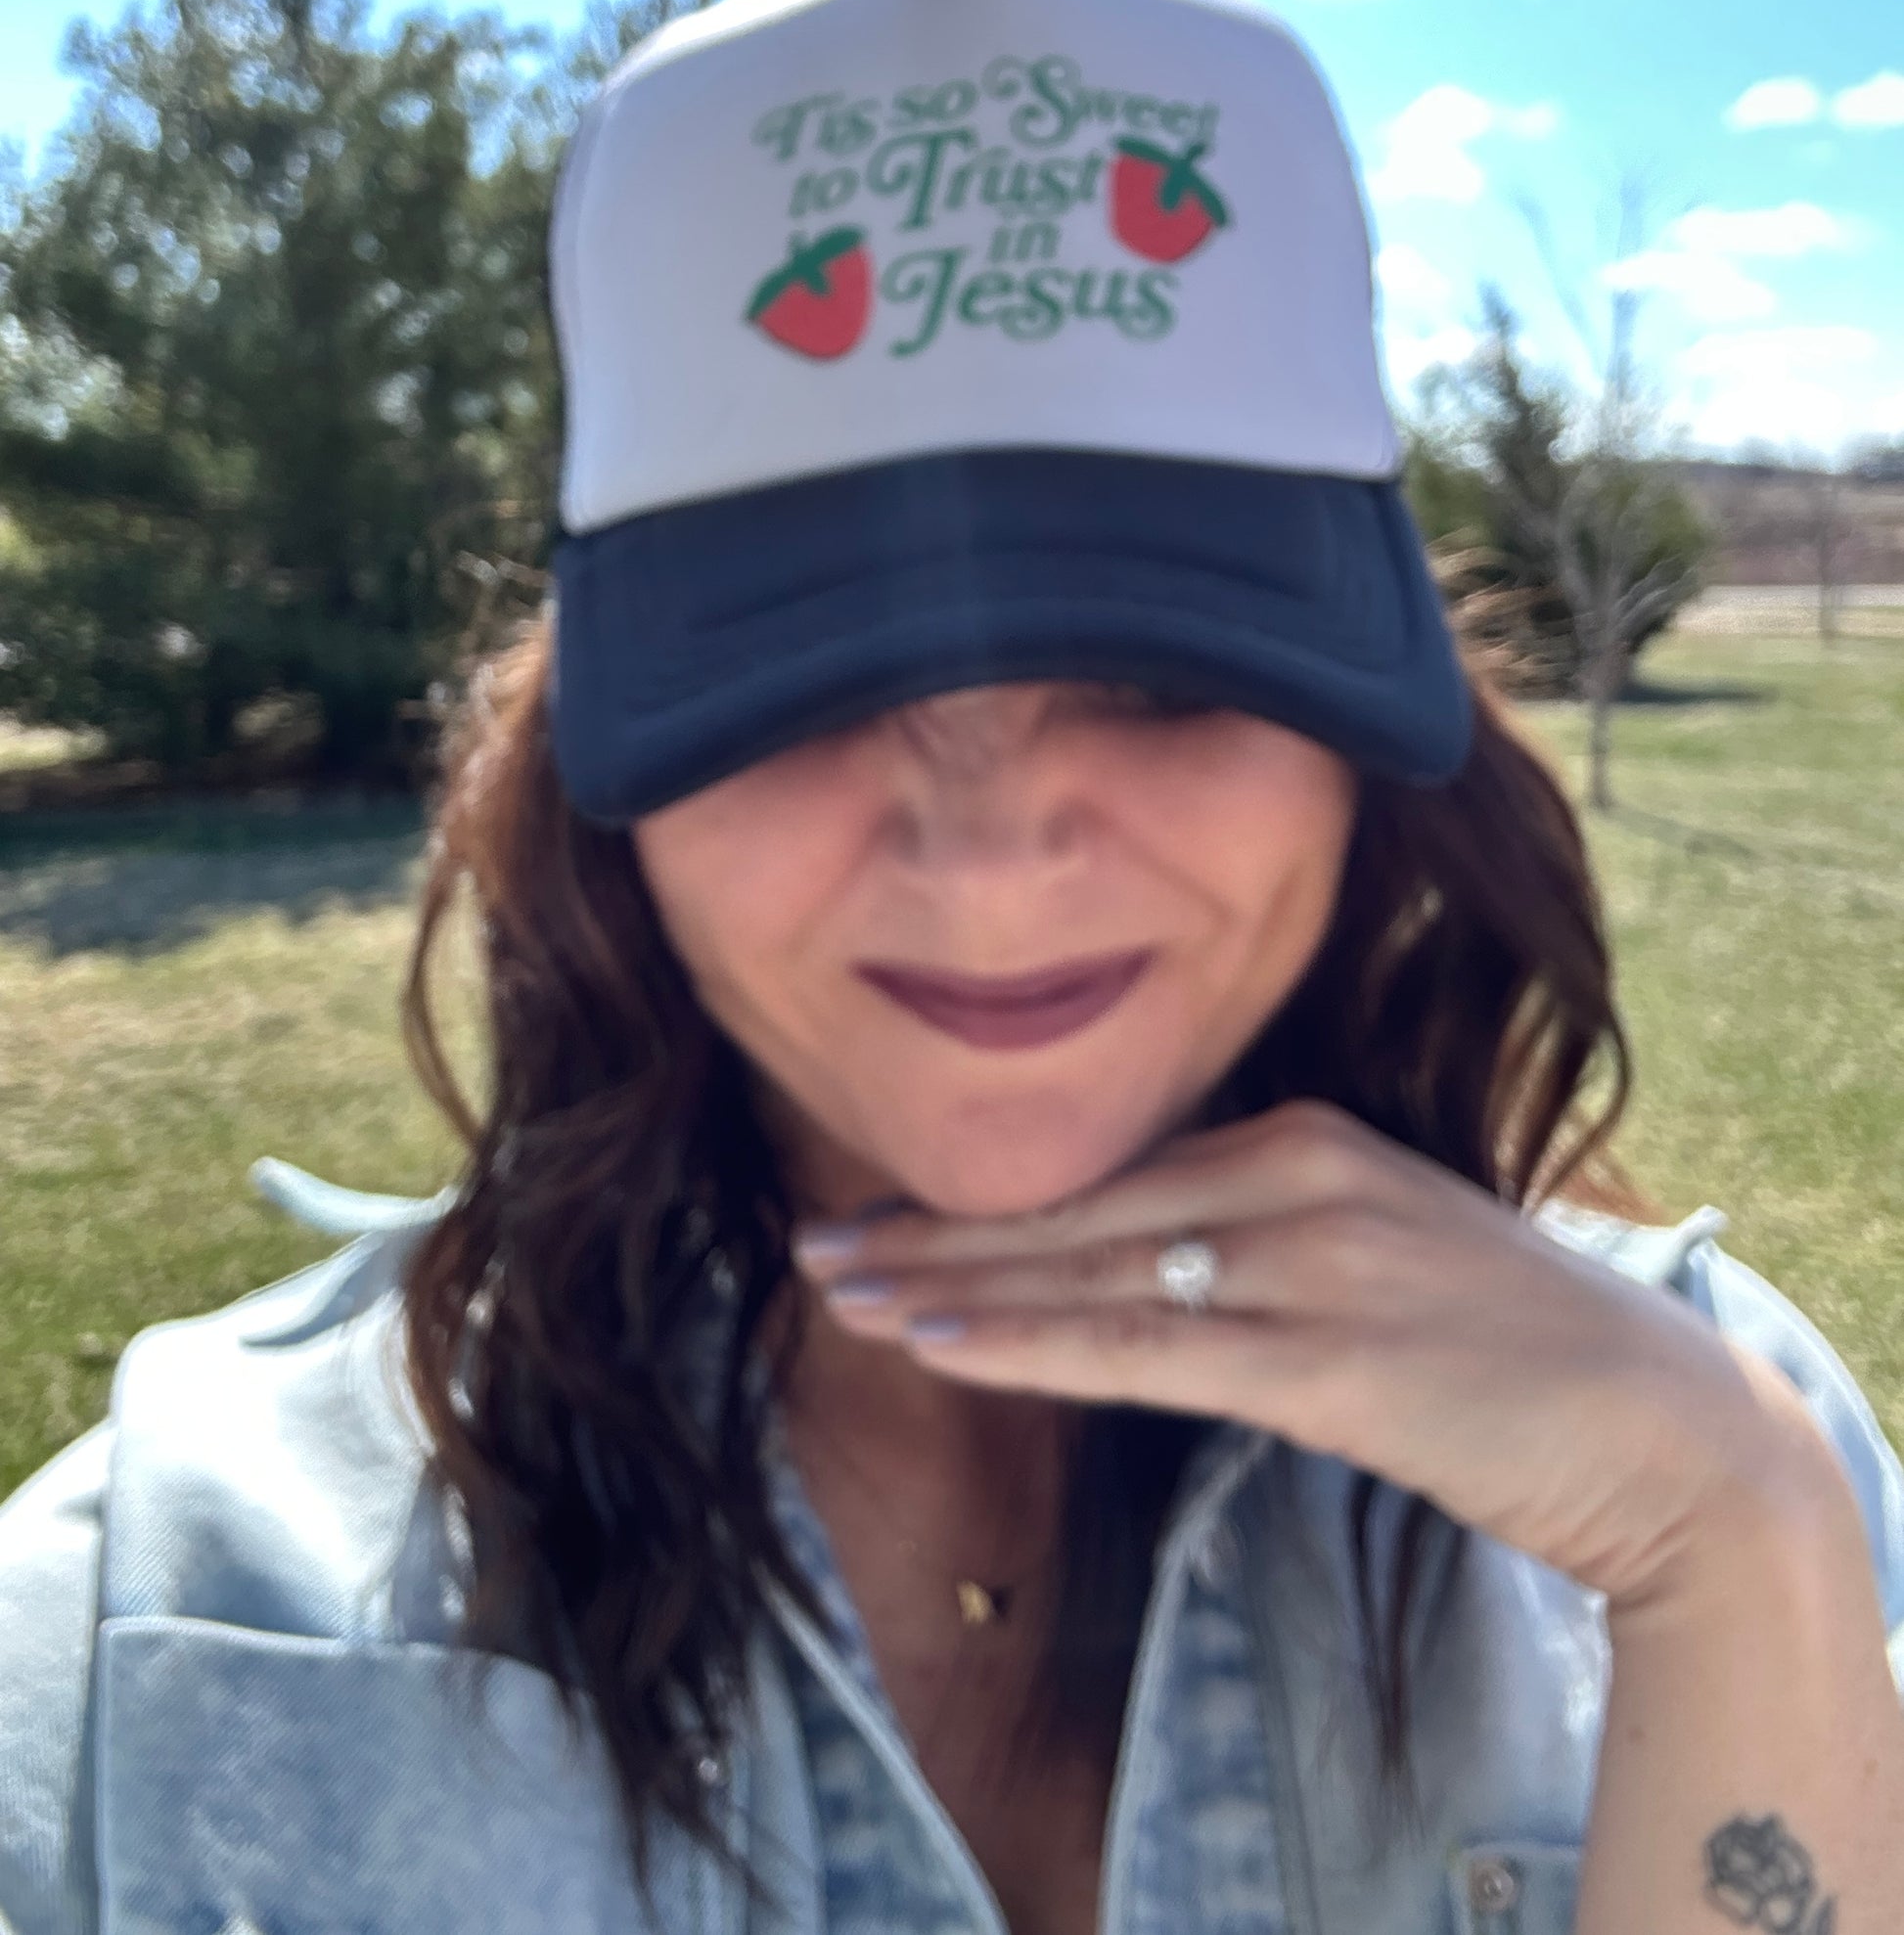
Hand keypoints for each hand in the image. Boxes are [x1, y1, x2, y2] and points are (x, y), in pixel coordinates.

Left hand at [790, 1099, 1847, 1611]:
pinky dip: (1028, 1343)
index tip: (885, 1210)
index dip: (989, 1193)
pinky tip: (940, 1344)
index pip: (1111, 1162)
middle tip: (813, 1245)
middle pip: (1077, 1203)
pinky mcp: (1322, 1358)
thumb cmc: (1513, 1342)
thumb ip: (1271, 1228)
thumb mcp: (1383, 1243)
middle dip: (935, 1230)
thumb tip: (1154, 1256)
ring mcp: (1308, 1261)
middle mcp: (1294, 1174)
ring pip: (1087, 1269)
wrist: (1658, 1423)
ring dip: (949, 1287)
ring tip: (838, 1294)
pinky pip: (1140, 1348)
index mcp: (1304, 1135)